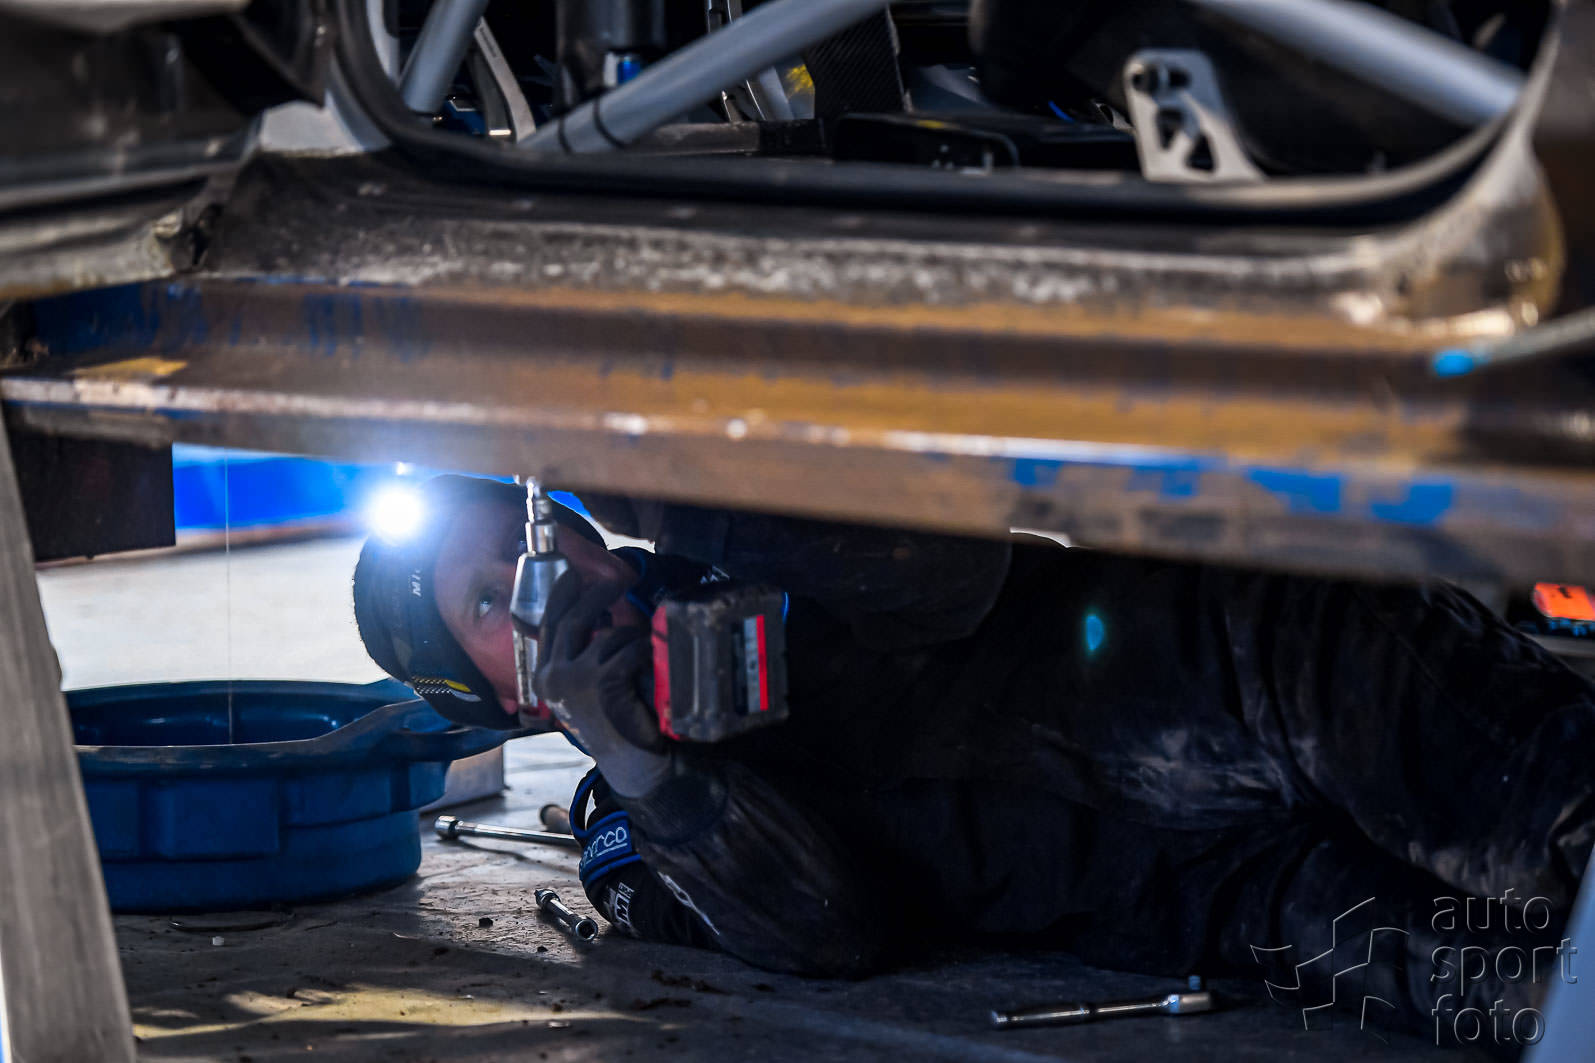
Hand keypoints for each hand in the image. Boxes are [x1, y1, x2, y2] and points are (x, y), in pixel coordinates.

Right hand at [535, 569, 670, 797]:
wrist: (629, 761)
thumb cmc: (612, 722)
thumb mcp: (585, 687)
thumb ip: (580, 656)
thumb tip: (597, 614)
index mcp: (544, 677)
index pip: (547, 625)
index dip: (560, 596)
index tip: (572, 574)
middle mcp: (553, 677)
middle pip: (572, 620)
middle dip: (595, 595)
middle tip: (616, 582)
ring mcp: (576, 680)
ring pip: (607, 636)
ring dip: (630, 634)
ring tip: (643, 643)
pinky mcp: (602, 684)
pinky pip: (628, 650)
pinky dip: (643, 650)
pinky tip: (651, 658)